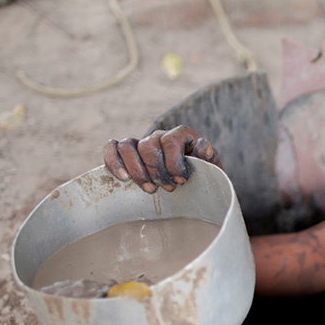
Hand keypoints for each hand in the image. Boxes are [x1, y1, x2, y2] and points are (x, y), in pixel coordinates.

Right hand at [103, 125, 221, 193]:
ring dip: (137, 171)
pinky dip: (113, 161)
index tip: (181, 181)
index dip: (174, 163)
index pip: (170, 140)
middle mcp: (159, 136)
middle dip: (157, 171)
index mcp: (181, 135)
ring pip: (127, 146)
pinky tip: (123, 179)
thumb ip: (209, 158)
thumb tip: (202, 146)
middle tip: (169, 189)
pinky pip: (112, 148)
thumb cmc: (203, 177)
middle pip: (148, 146)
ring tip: (150, 189)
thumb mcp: (212, 169)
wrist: (193, 187)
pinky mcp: (127, 154)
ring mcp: (141, 143)